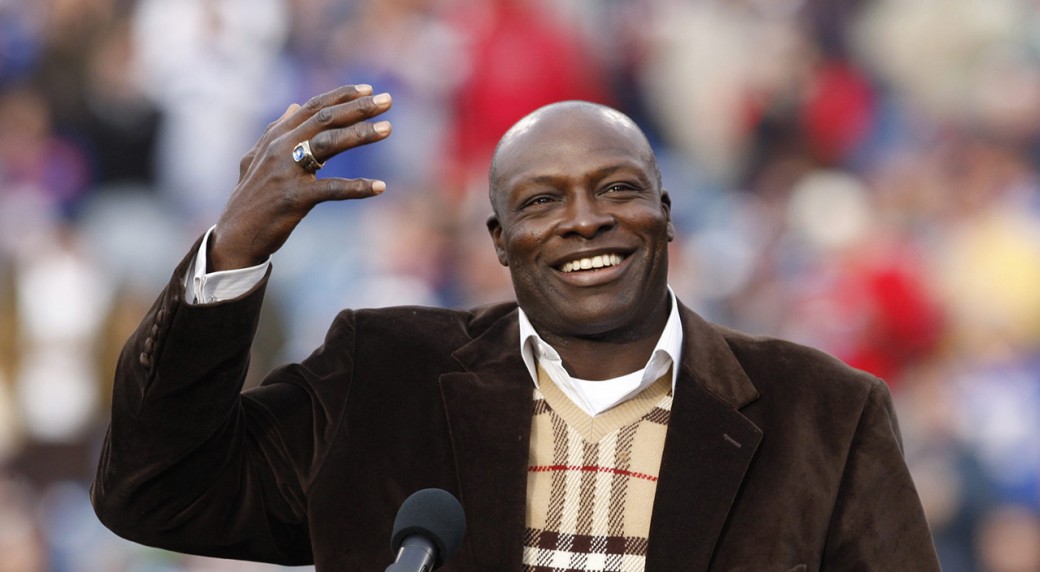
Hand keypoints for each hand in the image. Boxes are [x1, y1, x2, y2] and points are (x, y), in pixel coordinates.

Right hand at [209, 84, 392, 270]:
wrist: (236, 234)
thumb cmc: (253, 197)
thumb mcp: (258, 157)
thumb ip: (277, 130)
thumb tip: (294, 106)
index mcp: (276, 137)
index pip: (313, 108)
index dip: (341, 96)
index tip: (368, 89)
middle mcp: (280, 148)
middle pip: (325, 119)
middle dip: (358, 108)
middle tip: (387, 101)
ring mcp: (287, 172)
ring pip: (329, 144)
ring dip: (361, 134)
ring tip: (388, 129)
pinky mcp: (294, 198)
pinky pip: (332, 189)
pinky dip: (357, 187)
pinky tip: (380, 187)